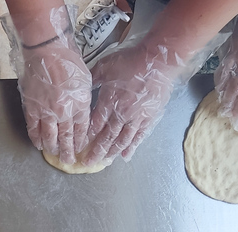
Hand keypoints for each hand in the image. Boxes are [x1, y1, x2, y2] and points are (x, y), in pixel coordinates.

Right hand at [17, 42, 91, 163]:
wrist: (47, 50)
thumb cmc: (68, 61)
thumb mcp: (86, 81)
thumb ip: (84, 99)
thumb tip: (82, 112)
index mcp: (81, 105)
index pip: (82, 130)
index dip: (80, 141)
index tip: (80, 148)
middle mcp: (65, 112)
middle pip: (67, 138)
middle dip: (68, 151)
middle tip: (69, 160)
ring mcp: (47, 112)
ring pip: (50, 137)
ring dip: (52, 148)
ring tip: (54, 155)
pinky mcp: (32, 108)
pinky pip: (34, 129)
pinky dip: (36, 139)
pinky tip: (38, 145)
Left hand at [85, 43, 176, 165]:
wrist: (157, 62)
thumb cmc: (131, 61)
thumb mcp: (105, 66)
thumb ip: (93, 78)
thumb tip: (82, 85)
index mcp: (108, 101)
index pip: (94, 124)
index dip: (87, 136)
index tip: (80, 146)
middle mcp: (121, 113)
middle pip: (106, 137)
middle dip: (96, 151)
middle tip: (88, 163)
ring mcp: (136, 118)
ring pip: (122, 140)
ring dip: (112, 152)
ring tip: (105, 162)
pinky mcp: (149, 119)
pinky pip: (139, 137)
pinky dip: (132, 147)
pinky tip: (126, 156)